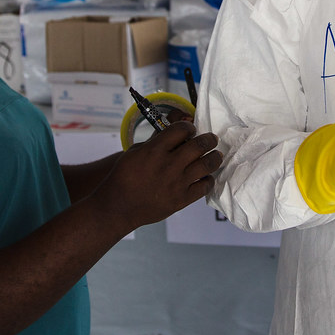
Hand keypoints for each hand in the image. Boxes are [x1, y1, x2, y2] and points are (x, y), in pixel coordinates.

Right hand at [98, 121, 220, 228]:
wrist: (118, 207)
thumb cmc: (124, 177)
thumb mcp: (135, 152)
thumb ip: (156, 141)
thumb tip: (176, 133)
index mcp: (155, 150)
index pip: (181, 129)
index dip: (189, 127)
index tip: (191, 130)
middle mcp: (169, 165)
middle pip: (199, 145)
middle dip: (209, 139)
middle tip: (211, 139)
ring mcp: (177, 183)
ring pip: (207, 164)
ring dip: (215, 157)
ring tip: (216, 155)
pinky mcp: (182, 199)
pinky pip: (204, 186)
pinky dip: (208, 179)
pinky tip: (206, 176)